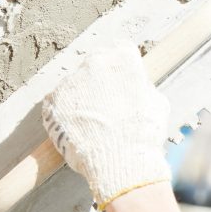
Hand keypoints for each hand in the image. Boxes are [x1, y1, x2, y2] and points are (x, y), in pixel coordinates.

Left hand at [42, 47, 171, 208]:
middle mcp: (94, 64)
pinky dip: (65, 112)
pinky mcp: (53, 102)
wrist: (120, 162)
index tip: (122, 77)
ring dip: (82, 97)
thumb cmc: (143, 135)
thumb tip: (138, 86)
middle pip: (95, 63)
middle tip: (107, 103)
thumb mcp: (157, 104)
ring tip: (93, 123)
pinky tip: (78, 128)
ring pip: (75, 83)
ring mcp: (71, 82)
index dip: (123, 65)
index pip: (121, 49)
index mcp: (123, 60)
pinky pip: (57, 102)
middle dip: (100, 79)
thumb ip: (143, 87)